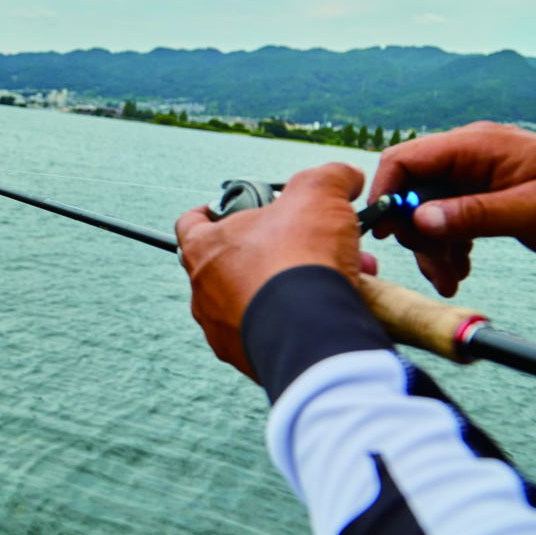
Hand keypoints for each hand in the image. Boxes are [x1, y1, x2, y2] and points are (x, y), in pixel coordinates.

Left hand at [175, 163, 373, 379]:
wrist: (310, 331)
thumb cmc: (299, 258)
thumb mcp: (318, 194)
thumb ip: (328, 177)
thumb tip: (345, 176)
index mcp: (204, 250)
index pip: (191, 224)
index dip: (210, 212)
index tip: (228, 211)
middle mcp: (204, 292)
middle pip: (235, 262)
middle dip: (279, 251)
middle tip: (314, 248)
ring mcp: (222, 329)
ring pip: (257, 299)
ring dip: (291, 286)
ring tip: (334, 280)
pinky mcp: (248, 358)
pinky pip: (270, 332)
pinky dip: (295, 320)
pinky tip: (326, 311)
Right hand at [368, 122, 535, 296]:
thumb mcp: (534, 211)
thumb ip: (475, 214)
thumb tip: (418, 219)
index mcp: (476, 145)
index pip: (405, 158)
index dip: (386, 192)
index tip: (385, 233)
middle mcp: (467, 156)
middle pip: (410, 190)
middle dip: (414, 232)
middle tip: (434, 269)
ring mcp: (472, 176)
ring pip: (424, 210)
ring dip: (430, 248)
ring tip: (448, 280)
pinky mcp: (478, 197)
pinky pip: (444, 220)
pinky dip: (445, 247)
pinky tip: (457, 270)